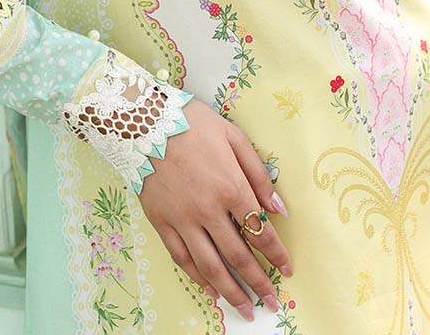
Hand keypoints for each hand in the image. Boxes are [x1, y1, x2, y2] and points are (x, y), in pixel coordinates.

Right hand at [138, 96, 292, 321]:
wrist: (142, 121)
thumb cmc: (191, 123)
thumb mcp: (233, 136)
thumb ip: (258, 173)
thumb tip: (278, 209)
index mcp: (230, 186)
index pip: (260, 232)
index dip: (277, 255)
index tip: (287, 270)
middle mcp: (209, 210)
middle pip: (238, 257)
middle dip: (259, 282)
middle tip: (272, 301)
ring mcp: (182, 219)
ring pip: (210, 266)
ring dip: (231, 292)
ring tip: (246, 309)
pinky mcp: (161, 222)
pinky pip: (182, 258)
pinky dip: (198, 278)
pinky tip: (211, 290)